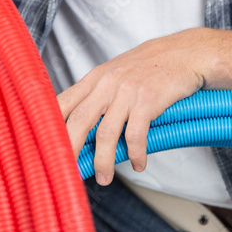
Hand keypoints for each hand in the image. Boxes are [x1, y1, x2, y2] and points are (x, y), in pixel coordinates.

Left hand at [56, 29, 210, 184]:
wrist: (186, 53)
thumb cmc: (151, 66)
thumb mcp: (117, 72)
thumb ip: (97, 94)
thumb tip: (79, 125)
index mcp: (95, 78)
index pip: (63, 103)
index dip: (49, 127)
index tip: (44, 149)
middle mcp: (107, 83)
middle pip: (79, 120)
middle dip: (69, 149)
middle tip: (65, 172)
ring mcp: (127, 91)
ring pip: (106, 133)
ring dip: (104, 161)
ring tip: (104, 178)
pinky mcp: (148, 100)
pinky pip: (136, 134)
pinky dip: (136, 154)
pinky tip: (139, 164)